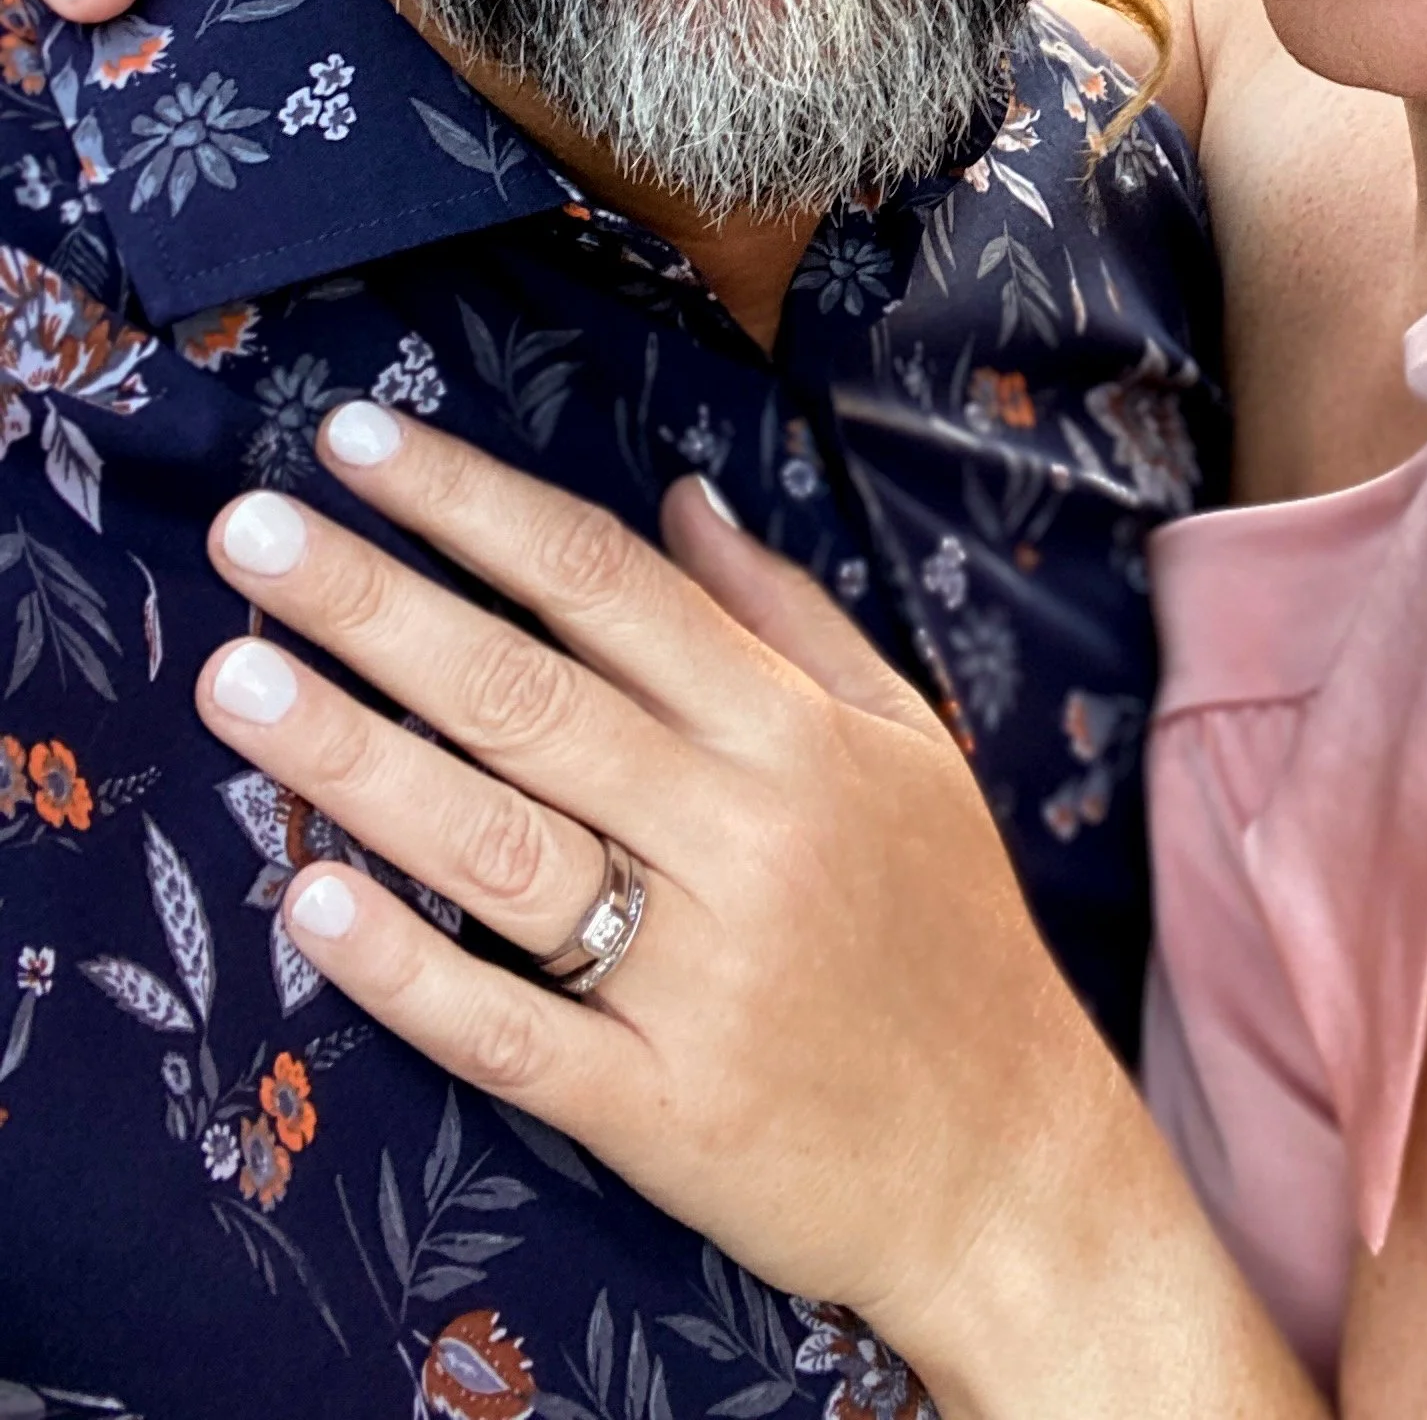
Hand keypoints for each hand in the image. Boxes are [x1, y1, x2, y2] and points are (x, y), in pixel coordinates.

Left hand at [193, 405, 1173, 1398]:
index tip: (358, 439)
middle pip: (532, 696)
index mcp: (797, 734)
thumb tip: (678, 495)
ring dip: (356, 759)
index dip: (478, 505)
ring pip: (500, 846)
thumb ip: (785, 616)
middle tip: (248, 534)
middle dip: (379, 603)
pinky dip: (409, 969)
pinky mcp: (660, 1111)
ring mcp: (698, 978)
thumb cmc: (948, 934)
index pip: (610, 586)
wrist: (1011, 1166)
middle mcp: (744, 836)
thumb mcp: (904, 743)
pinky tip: (308, 902)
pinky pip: (513, 1033)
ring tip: (235, 679)